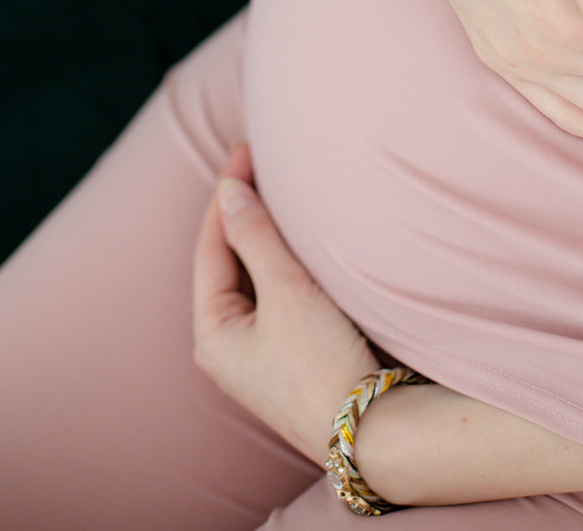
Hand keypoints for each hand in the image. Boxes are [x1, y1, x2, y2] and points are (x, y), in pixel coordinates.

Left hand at [192, 143, 377, 462]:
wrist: (371, 432)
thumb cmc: (321, 364)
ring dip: (265, 235)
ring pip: (255, 276)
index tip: (245, 150)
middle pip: (229, 260)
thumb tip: (230, 192)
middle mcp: (230, 345)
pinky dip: (284, 260)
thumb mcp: (286, 292)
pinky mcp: (293, 356)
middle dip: (243, 211)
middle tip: (260, 162)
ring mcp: (261, 353)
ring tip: (279, 191)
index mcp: (213, 333)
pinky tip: (301, 241)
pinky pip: (279, 293)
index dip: (228, 195)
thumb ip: (256, 237)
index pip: (211, 246)